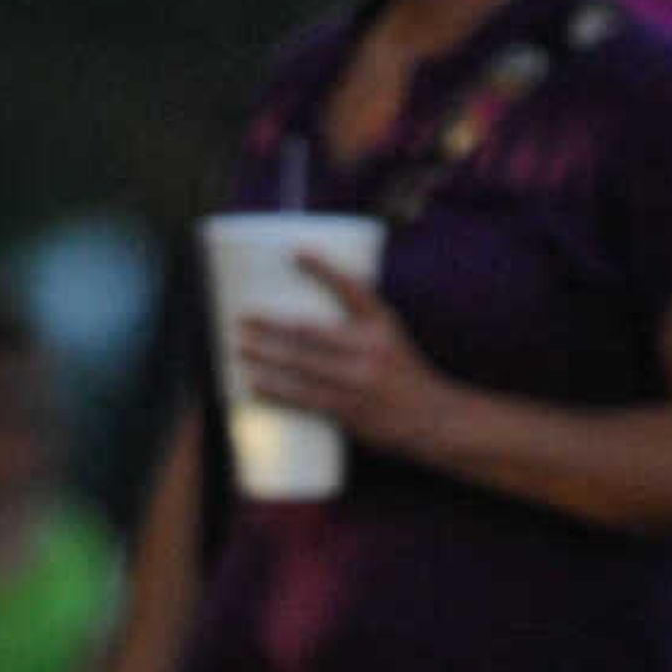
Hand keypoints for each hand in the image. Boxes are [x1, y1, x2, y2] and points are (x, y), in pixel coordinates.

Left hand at [233, 256, 454, 459]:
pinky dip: (278, 393)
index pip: (351, 287)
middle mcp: (371, 349)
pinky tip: (255, 386)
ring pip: (302, 366)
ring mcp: (359, 382)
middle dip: (271, 325)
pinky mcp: (350, 411)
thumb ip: (356, 316)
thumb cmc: (401, 373)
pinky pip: (306, 400)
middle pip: (310, 331)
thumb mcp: (388, 334)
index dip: (323, 268)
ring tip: (239, 349)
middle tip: (243, 318)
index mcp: (382, 323)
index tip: (294, 252)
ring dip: (265, 358)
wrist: (432, 419)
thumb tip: (312, 301)